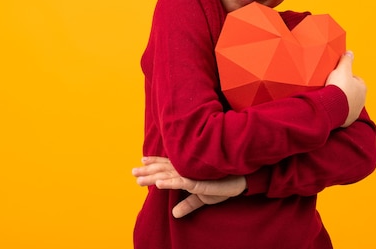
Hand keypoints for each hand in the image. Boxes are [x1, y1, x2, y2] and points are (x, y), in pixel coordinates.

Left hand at [132, 156, 246, 217]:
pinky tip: (159, 184)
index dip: (154, 163)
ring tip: (139, 179)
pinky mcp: (199, 182)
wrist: (242, 180)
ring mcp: (192, 174)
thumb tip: (174, 214)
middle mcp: (188, 169)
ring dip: (153, 176)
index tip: (141, 161)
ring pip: (168, 175)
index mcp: (188, 170)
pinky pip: (182, 182)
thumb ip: (187, 204)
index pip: (168, 165)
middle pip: (164, 169)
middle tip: (133, 172)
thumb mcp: (202, 198)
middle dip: (147, 171)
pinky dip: (170, 182)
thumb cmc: (223, 185)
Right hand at [326, 51, 366, 127]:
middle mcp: (361, 100)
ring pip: (348, 103)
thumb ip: (346, 61)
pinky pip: (343, 113)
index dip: (347, 78)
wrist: (332, 106)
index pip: (356, 79)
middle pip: (352, 92)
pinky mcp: (348, 120)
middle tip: (333, 87)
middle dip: (345, 90)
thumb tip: (350, 53)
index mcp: (362, 87)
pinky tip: (331, 107)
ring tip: (331, 98)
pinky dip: (338, 110)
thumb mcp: (342, 69)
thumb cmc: (339, 87)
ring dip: (342, 101)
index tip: (338, 78)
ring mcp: (355, 111)